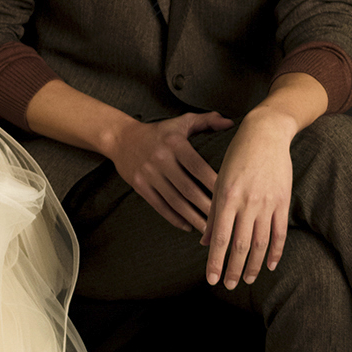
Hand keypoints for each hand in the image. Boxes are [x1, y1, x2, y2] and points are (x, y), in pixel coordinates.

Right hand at [108, 111, 233, 230]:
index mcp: (174, 143)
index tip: (229, 197)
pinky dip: (174, 218)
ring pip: (175, 201)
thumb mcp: (181, 122)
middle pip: (188, 189)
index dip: (214, 183)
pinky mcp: (139, 186)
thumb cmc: (158, 132)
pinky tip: (187, 226)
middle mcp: (161, 159)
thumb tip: (230, 123)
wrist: (121, 138)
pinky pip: (159, 206)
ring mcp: (149, 174)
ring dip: (193, 217)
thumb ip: (207, 121)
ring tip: (209, 230)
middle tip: (223, 220)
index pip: (198, 167)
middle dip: (207, 207)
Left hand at [203, 108, 293, 288]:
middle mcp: (247, 203)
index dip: (215, 261)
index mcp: (227, 197)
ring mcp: (267, 203)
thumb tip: (205, 242)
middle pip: (240, 245)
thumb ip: (213, 213)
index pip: (220, 238)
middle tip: (229, 286)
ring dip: (252, 265)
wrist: (266, 134)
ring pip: (260, 243)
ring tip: (246, 279)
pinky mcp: (283, 202)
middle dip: (233, 269)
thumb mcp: (219, 181)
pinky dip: (275, 252)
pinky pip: (279, 233)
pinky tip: (269, 265)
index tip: (211, 279)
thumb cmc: (237, 156)